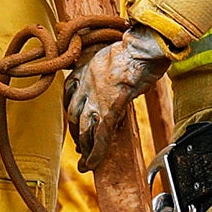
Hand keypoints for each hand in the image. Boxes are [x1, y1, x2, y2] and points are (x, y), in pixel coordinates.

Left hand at [64, 27, 170, 165]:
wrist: (142, 47)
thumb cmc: (137, 47)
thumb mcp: (115, 54)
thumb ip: (111, 69)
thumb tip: (120, 78)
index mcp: (84, 69)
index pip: (69, 95)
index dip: (71, 111)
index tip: (74, 121)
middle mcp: (84, 85)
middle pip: (73, 115)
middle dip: (76, 133)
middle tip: (79, 147)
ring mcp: (95, 98)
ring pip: (83, 129)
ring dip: (84, 147)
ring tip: (85, 162)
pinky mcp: (109, 109)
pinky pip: (99, 136)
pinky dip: (96, 153)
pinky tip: (93, 164)